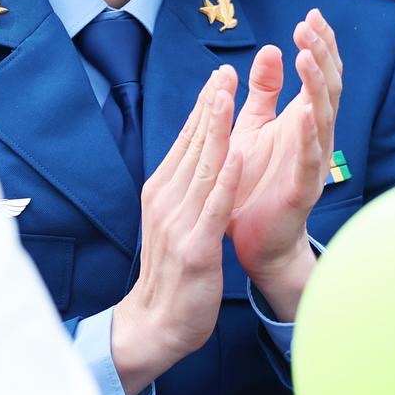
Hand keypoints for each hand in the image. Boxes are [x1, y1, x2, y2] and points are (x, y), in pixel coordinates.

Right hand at [112, 70, 246, 394]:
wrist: (156, 325)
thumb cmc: (174, 271)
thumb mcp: (176, 219)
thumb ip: (186, 186)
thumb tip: (196, 152)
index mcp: (163, 192)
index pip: (185, 142)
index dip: (203, 107)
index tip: (219, 74)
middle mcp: (166, 201)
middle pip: (191, 146)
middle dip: (209, 106)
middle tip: (225, 70)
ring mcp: (178, 223)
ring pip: (201, 168)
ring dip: (214, 130)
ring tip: (227, 95)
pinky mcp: (195, 249)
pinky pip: (213, 208)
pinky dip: (225, 179)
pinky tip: (237, 153)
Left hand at [227, 10, 342, 318]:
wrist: (257, 240)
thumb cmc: (256, 184)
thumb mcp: (254, 128)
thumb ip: (264, 92)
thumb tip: (269, 49)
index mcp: (304, 120)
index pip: (320, 74)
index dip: (319, 44)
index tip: (310, 14)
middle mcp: (316, 137)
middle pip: (328, 86)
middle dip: (321, 53)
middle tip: (309, 24)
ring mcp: (314, 161)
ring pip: (323, 116)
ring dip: (316, 84)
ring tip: (305, 54)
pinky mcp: (304, 188)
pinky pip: (311, 158)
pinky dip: (309, 134)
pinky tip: (305, 111)